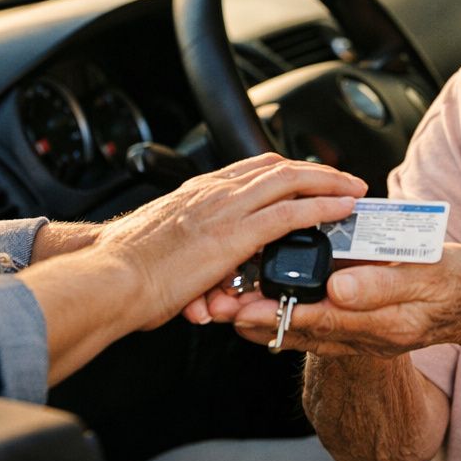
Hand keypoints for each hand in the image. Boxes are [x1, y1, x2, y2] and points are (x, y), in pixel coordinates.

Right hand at [95, 153, 364, 330]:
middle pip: (276, 167)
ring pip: (290, 181)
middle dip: (314, 170)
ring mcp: (226, 209)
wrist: (108, 278)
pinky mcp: (235, 235)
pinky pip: (290, 213)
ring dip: (327, 182)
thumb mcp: (162, 256)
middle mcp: (213, 192)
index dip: (284, 169)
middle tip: (342, 177)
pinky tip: (341, 209)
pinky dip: (321, 207)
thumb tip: (203, 293)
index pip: (250, 169)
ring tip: (353, 188)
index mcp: (196, 193)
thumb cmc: (125, 274)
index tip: (305, 175)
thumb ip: (189, 264)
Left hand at [229, 244, 460, 355]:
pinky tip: (266, 305)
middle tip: (215, 309)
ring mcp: (362, 332)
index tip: (240, 309)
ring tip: (225, 308)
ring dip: (265, 320)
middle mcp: (364, 333)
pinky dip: (288, 316)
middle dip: (256, 320)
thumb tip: (339, 289)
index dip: (275, 314)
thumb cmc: (456, 282)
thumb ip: (381, 283)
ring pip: (304, 330)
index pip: (315, 319)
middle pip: (300, 330)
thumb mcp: (427, 276)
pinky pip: (318, 326)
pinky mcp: (362, 324)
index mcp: (378, 320)